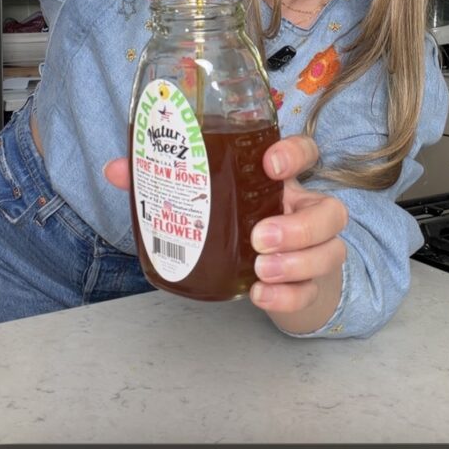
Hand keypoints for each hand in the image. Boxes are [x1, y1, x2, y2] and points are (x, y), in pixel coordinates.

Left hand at [104, 135, 348, 333]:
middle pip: (331, 210)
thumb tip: (117, 169)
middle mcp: (305, 210)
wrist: (269, 271)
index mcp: (280, 181)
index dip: (295, 154)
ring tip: (260, 270)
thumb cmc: (233, 221)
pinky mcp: (311, 284)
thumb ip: (164, 179)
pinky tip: (259, 296)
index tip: (270, 164)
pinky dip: (288, 296)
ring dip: (297, 263)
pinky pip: (312, 290)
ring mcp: (315, 248)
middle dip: (298, 226)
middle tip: (257, 238)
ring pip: (331, 251)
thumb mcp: (206, 197)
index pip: (306, 153)